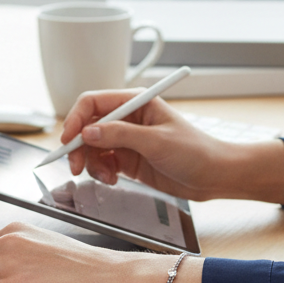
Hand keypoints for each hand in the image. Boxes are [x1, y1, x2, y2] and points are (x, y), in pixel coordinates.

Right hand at [60, 90, 283, 204]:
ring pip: (93, 148)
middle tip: (75, 166)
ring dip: (92, 163)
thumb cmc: (196, 151)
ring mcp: (128, 140)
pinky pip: (103, 163)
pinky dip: (101, 172)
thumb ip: (120, 135)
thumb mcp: (157, 141)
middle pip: (88, 127)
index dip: (76, 119)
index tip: (68, 140)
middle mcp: (128, 119)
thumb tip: (88, 132)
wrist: (215, 176)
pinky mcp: (129, 160)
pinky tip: (113, 180)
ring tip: (106, 178)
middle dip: (79, 147)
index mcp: (136, 102)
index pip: (93, 103)